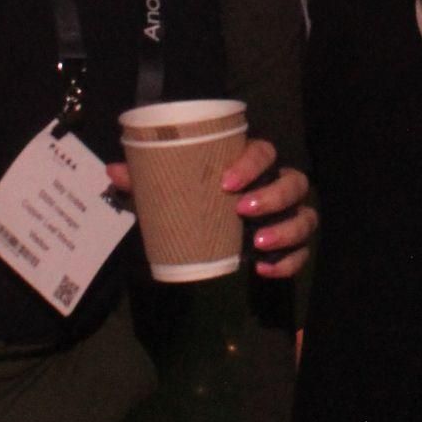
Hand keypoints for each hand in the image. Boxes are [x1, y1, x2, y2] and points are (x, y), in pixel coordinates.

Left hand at [103, 135, 317, 280]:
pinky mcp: (292, 246)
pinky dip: (289, 262)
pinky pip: (303, 253)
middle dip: (273, 195)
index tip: (227, 181)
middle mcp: (277, 186)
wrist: (211, 231)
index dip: (252, 163)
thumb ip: (146, 180)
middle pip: (294, 182)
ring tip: (258, 242)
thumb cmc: (195, 199)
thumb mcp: (169, 189)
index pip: (265, 151)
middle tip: (242, 210)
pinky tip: (263, 270)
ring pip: (307, 217)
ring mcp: (289, 216)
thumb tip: (114, 171)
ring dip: (287, 229)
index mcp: (252, 165)